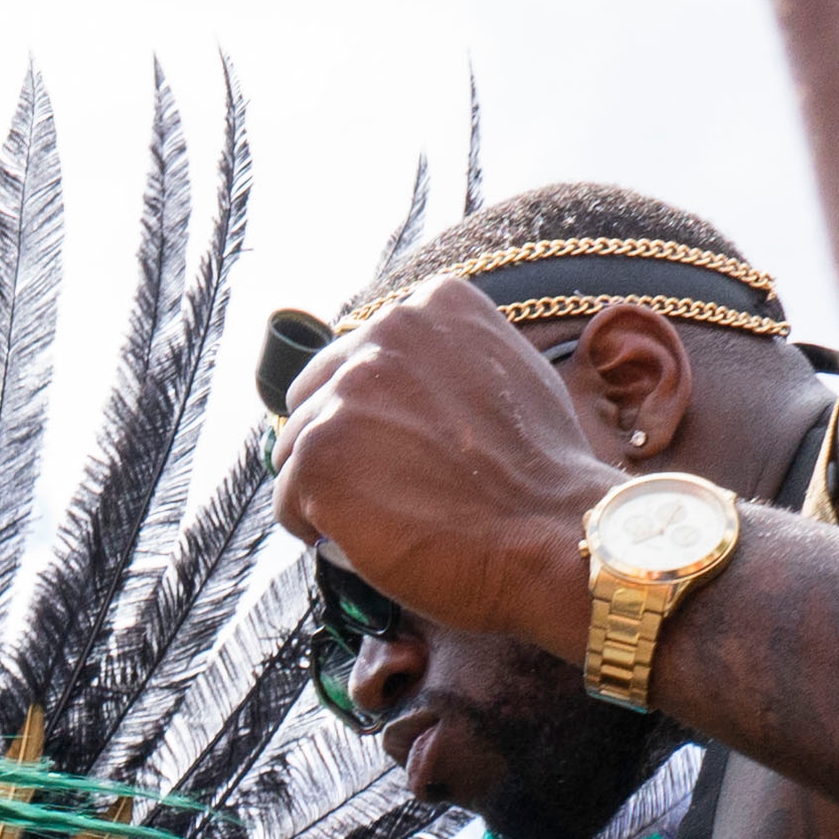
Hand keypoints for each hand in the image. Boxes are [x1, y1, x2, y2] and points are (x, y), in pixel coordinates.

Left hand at [275, 278, 621, 658]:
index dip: (369, 418)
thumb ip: (439, 361)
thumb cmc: (535, 474)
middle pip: (312, 398)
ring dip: (327, 492)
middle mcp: (386, 331)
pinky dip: (316, 530)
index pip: (354, 359)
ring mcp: (347, 392)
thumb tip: (386, 379)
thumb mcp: (500, 373)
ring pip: (294, 453)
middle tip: (393, 489)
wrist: (552, 533)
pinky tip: (375, 535)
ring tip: (395, 511)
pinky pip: (286, 503)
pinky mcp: (318, 454)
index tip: (404, 450)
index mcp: (432, 303)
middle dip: (338, 448)